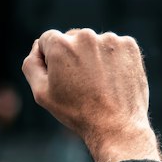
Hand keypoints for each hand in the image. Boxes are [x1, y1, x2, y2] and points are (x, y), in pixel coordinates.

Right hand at [21, 28, 160, 161]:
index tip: (62, 79)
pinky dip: (113, 60)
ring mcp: (110, 39)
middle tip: (81, 85)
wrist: (116, 126)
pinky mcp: (129, 46)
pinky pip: (115, 48)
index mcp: (60, 44)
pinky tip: (113, 80)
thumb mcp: (41, 93)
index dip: (51, 61)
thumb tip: (36, 46)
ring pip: (94, 44)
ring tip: (99, 84)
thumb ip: (31, 65)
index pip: (48, 40)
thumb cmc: (76, 112)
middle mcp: (85, 35)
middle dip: (73, 57)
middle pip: (72, 39)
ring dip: (94, 58)